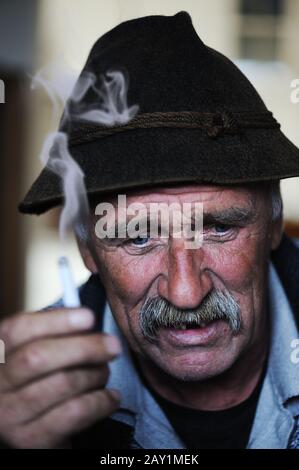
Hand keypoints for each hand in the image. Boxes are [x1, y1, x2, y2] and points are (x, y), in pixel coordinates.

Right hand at [0, 308, 121, 447]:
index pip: (19, 329)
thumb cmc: (39, 385)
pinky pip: (73, 413)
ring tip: (105, 371)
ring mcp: (9, 415)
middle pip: (38, 357)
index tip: (88, 317)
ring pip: (59, 384)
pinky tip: (112, 397)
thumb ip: (51, 336)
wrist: (32, 433)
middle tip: (112, 345)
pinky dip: (100, 402)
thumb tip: (86, 319)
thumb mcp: (34, 357)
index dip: (56, 320)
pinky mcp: (30, 440)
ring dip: (94, 374)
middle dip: (83, 347)